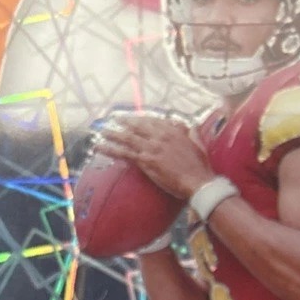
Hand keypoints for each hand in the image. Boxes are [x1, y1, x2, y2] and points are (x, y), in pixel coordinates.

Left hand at [98, 114, 214, 200]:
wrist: (197, 181)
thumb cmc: (200, 166)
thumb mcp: (198, 143)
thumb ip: (191, 132)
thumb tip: (189, 125)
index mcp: (173, 130)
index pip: (152, 120)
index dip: (140, 119)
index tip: (133, 119)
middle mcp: (159, 136)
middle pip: (137, 126)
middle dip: (124, 121)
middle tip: (114, 119)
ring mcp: (151, 147)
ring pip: (127, 137)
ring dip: (112, 133)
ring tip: (101, 131)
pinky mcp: (145, 161)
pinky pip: (124, 153)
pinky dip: (110, 149)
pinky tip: (99, 147)